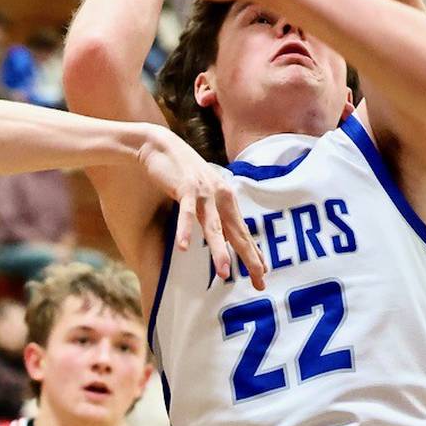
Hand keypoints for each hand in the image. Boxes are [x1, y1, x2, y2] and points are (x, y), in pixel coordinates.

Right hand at [135, 127, 266, 289]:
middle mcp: (220, 196)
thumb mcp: (204, 193)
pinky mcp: (185, 188)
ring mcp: (204, 192)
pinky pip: (186, 213)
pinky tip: (183, 247)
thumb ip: (214, 211)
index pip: (242, 233)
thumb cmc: (183, 172)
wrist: (162, 145)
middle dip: (248, 258)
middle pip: (236, 233)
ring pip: (213, 227)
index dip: (253, 254)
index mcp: (226, 200)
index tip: (263, 276)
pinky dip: (184, 230)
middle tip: (259, 279)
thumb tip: (224, 234)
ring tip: (223, 273)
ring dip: (219, 250)